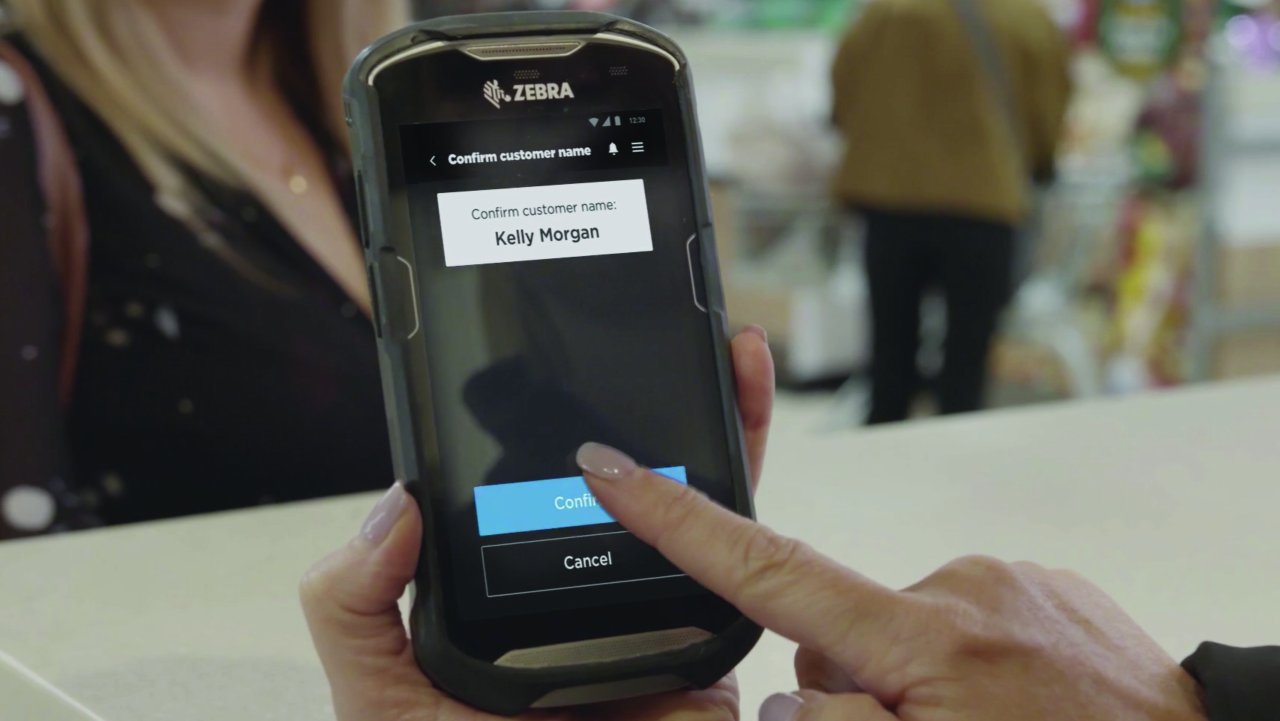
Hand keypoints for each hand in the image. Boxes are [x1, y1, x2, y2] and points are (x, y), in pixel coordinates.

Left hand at [300, 327, 773, 720]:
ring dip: (725, 424)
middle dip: (668, 396)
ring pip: (701, 512)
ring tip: (730, 356)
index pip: (543, 485)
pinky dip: (759, 505)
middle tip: (676, 326)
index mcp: (514, 582)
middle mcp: (589, 588)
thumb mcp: (377, 689)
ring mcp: (653, 618)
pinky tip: (751, 423)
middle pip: (638, 480)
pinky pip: (743, 575)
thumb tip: (394, 503)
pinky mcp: (703, 648)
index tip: (571, 349)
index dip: (564, 416)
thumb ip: (354, 600)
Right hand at [575, 448, 1208, 720]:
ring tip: (974, 720)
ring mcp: (1001, 578)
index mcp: (924, 639)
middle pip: (830, 631)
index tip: (613, 465)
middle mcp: (957, 588)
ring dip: (909, 680)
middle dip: (843, 684)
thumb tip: (789, 692)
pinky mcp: (1038, 580)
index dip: (677, 519)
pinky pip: (955, 619)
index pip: (768, 569)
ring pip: (895, 633)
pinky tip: (1006, 699)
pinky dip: (958, 662)